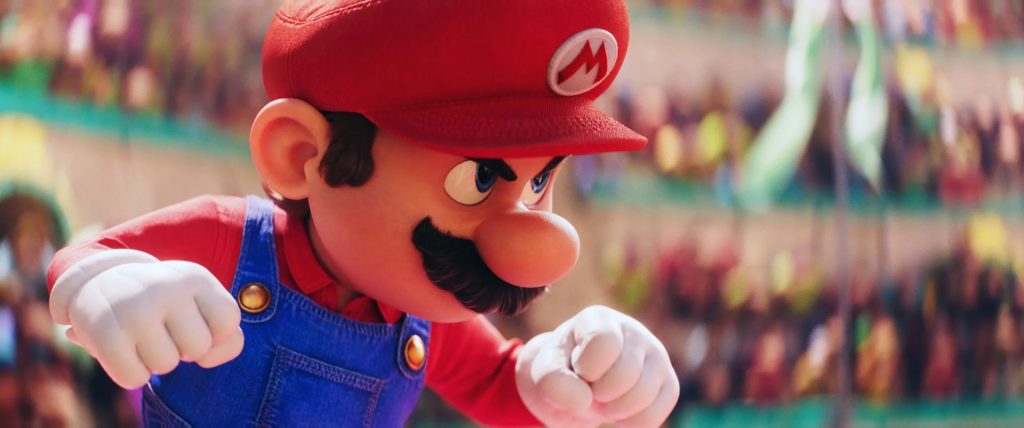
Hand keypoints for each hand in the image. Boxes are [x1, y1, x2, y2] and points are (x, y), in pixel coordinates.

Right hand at [50, 252, 242, 387]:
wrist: (94, 282)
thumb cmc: (161, 302)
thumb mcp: (198, 305)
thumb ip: (225, 336)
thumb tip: (207, 358)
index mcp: (195, 276)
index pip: (228, 321)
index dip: (213, 332)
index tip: (192, 319)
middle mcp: (167, 288)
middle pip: (198, 348)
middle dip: (182, 347)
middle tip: (162, 327)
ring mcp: (135, 310)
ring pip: (166, 365)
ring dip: (154, 359)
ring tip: (140, 334)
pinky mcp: (105, 335)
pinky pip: (134, 379)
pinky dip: (130, 372)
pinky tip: (121, 348)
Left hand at [515, 306, 678, 426]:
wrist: (577, 383)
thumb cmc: (562, 370)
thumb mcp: (545, 371)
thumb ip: (552, 380)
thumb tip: (584, 401)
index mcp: (600, 319)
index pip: (603, 344)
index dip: (587, 368)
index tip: (578, 369)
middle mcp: (634, 331)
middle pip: (625, 374)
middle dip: (600, 393)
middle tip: (590, 388)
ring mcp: (656, 356)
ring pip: (643, 397)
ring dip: (615, 411)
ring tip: (604, 399)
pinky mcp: (668, 383)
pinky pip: (655, 416)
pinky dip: (632, 423)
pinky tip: (620, 411)